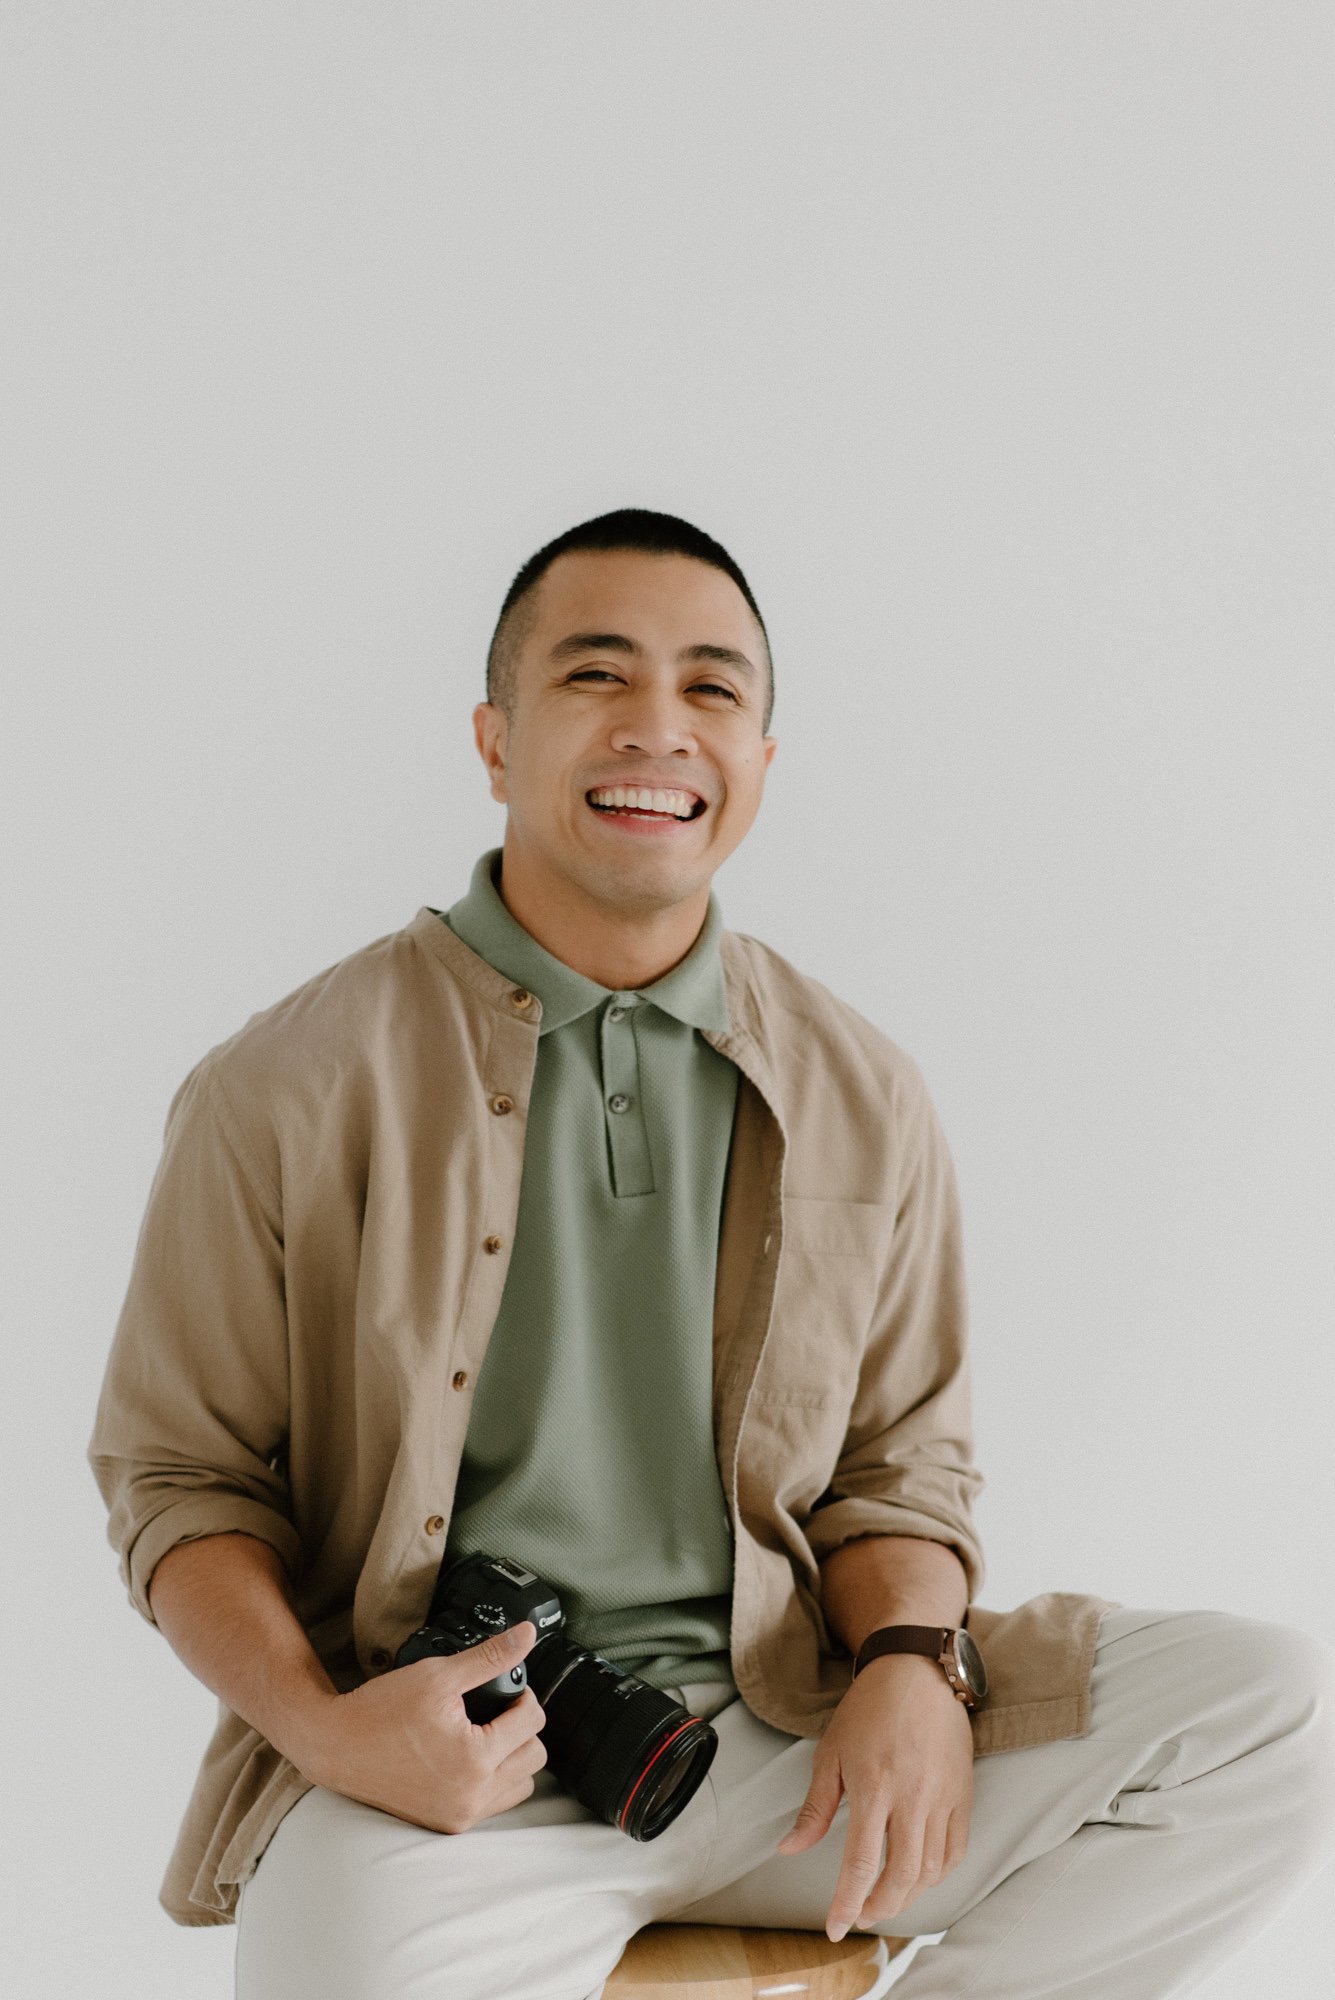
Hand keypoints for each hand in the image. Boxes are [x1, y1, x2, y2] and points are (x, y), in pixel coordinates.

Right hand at [296, 1621, 548, 1833]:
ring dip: (513, 1757)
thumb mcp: (439, 1674)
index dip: (523, 1696)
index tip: (505, 1687)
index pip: (532, 1723)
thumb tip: (527, 1634)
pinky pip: (494, 1805)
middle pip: (534, 1757)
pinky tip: (471, 1757)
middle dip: (522, 1727)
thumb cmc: (381, 1710)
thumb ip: (490, 1656)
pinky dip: (493, 1781)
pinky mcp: (447, 1824)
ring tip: (487, 1733)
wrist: (336, 1746)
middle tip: (497, 1709)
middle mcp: (471, 1796)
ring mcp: (459, 1815)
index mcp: (474, 1759)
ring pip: (520, 1786)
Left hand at [776, 1653, 973, 1941]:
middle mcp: (912, 1797)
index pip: (861, 1863)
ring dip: (907, 1895)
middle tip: (860, 1914)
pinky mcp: (963, 1793)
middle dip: (879, 1906)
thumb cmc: (868, 1709)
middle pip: (902, 1876)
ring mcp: (942, 1797)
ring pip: (931, 1869)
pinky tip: (918, 1874)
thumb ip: (815, 1809)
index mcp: (874, 1787)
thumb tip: (790, 1849)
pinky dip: (937, 1872)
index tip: (835, 1927)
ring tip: (884, 1897)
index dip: (847, 1902)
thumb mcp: (831, 1753)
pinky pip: (955, 1849)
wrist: (916, 1671)